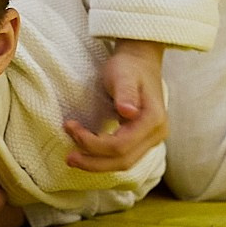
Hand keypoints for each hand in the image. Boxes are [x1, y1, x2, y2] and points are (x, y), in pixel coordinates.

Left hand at [65, 39, 167, 172]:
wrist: (140, 62)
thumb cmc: (129, 66)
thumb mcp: (122, 75)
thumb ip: (125, 93)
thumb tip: (128, 112)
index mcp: (153, 119)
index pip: (121, 145)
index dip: (94, 144)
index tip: (72, 129)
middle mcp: (157, 134)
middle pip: (123, 160)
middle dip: (93, 161)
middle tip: (68, 156)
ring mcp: (152, 139)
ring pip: (123, 163)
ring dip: (96, 164)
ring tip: (73, 158)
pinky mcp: (143, 141)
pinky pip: (124, 157)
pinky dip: (103, 159)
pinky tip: (86, 154)